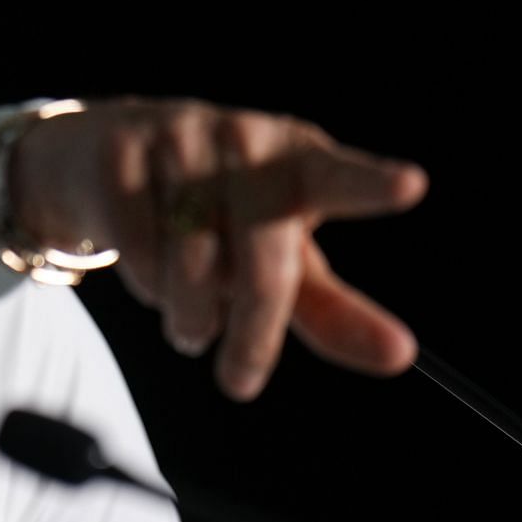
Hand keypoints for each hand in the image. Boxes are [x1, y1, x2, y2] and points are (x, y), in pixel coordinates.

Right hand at [8, 96, 427, 401]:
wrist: (109, 158)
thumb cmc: (220, 217)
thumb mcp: (282, 258)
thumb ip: (335, 309)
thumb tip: (400, 357)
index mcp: (299, 159)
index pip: (341, 179)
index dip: (373, 186)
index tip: (412, 186)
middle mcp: (244, 138)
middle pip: (262, 263)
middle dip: (253, 335)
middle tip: (240, 383)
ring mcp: (179, 138)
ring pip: (191, 266)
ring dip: (190, 317)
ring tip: (189, 323)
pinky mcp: (121, 151)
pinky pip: (137, 250)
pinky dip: (147, 285)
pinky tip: (151, 274)